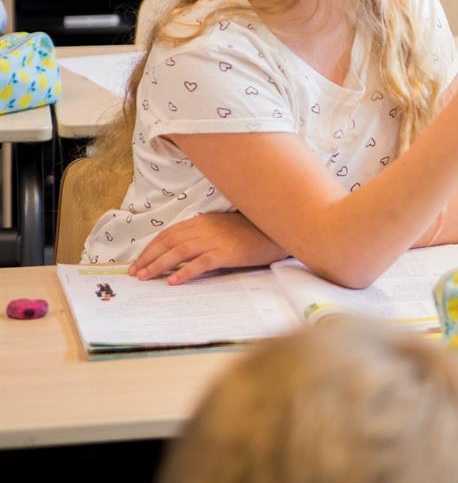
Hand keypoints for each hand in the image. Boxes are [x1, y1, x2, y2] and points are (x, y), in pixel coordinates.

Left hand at [128, 212, 289, 284]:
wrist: (278, 233)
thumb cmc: (252, 233)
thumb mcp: (224, 229)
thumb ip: (203, 236)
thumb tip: (181, 252)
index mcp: (203, 221)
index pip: (169, 233)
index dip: (150, 247)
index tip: (138, 261)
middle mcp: (205, 228)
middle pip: (169, 242)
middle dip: (148, 258)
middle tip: (135, 273)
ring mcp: (216, 239)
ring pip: (179, 251)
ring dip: (159, 265)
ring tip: (146, 278)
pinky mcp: (227, 253)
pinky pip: (201, 263)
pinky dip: (185, 272)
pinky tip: (173, 282)